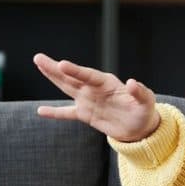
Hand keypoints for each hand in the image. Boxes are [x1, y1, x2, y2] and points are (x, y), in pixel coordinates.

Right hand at [33, 53, 160, 142]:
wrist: (140, 127)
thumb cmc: (144, 111)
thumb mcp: (146, 102)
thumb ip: (139, 92)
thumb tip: (131, 82)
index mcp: (107, 83)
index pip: (88, 75)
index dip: (75, 70)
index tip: (62, 64)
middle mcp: (94, 89)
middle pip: (72, 77)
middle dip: (55, 68)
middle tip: (38, 58)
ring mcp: (88, 100)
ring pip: (66, 87)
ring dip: (52, 77)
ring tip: (39, 65)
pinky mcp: (85, 114)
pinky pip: (67, 113)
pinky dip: (55, 113)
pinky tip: (40, 111)